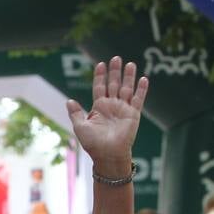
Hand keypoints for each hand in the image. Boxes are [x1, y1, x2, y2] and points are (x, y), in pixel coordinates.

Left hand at [65, 56, 148, 174]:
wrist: (107, 155)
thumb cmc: (93, 143)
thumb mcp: (80, 127)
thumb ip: (75, 113)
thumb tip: (69, 100)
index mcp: (99, 107)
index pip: (100, 87)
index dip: (100, 76)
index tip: (101, 64)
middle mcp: (112, 106)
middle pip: (114, 84)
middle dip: (115, 72)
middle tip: (116, 58)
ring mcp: (123, 109)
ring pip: (127, 89)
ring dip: (128, 77)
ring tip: (130, 64)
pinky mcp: (133, 114)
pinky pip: (138, 100)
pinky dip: (142, 90)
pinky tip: (144, 79)